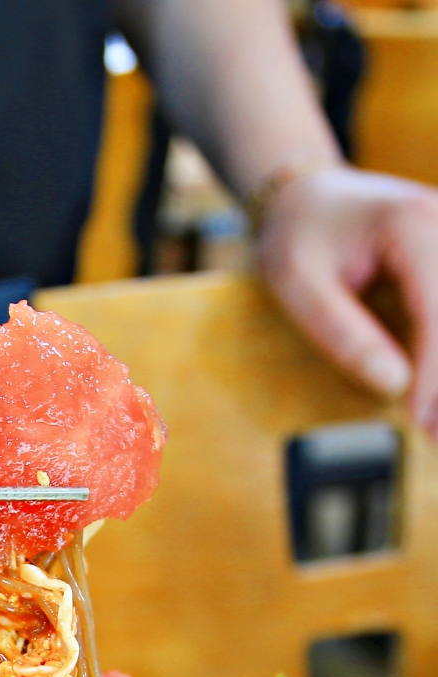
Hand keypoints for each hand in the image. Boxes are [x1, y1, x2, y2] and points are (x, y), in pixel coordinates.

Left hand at [256, 165, 437, 436]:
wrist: (304, 197)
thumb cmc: (294, 237)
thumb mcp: (296, 283)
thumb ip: (340, 331)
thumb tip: (393, 385)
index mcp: (411, 223)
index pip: (437, 307)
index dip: (435, 371)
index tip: (422, 420)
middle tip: (436, 438)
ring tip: (435, 427)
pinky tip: (433, 399)